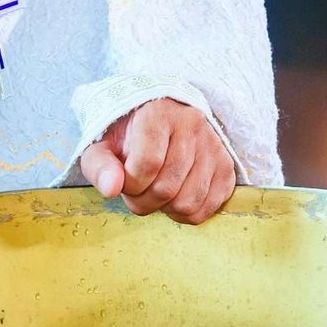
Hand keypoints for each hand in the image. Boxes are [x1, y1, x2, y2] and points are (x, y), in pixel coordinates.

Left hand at [80, 99, 235, 224]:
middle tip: (137, 191)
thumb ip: (99, 166)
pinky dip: (186, 213)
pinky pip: (207, 208)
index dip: (130, 185)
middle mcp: (191, 125)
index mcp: (158, 114)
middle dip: (143, 201)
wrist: (161, 119)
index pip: (147, 164)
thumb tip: (110, 188)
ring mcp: (213, 146)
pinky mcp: (226, 166)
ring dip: (165, 209)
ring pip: (188, 202)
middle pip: (167, 189)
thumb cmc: (128, 136)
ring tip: (155, 192)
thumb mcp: (102, 145)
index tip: (124, 182)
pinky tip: (175, 197)